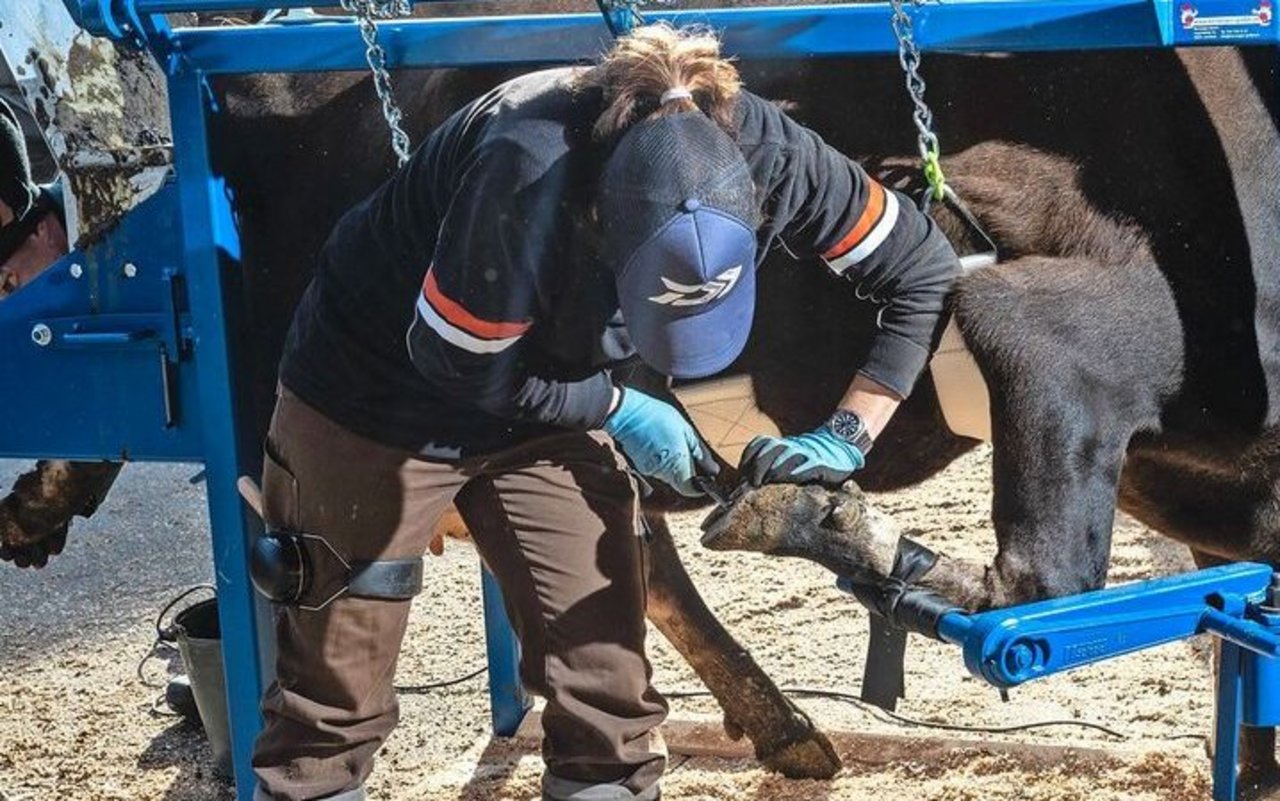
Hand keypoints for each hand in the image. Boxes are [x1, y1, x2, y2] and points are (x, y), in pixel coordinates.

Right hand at [603, 387, 717, 496]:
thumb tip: (713, 470)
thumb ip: (701, 453)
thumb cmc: (658, 417)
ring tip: (671, 441)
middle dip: (686, 470)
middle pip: (679, 481)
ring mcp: (649, 471)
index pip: (690, 490)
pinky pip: (656, 468)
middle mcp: (663, 473)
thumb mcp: (686, 430)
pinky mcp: (639, 466)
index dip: (699, 485)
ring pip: (668, 474)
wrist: (626, 412)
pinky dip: (660, 459)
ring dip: (673, 463)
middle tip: (688, 449)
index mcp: (677, 465)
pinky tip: (659, 443)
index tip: (704, 474)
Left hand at [739, 426, 865, 486]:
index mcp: (780, 443)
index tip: (742, 472)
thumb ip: (770, 464)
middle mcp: (791, 445)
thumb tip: (746, 481)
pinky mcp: (820, 464)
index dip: (748, 457)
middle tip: (754, 483)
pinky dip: (797, 473)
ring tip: (768, 482)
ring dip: (774, 470)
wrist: (838, 445)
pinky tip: (790, 480)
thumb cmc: (806, 460)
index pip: (759, 444)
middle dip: (758, 466)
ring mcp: (806, 453)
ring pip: (786, 457)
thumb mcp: (787, 457)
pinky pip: (807, 466)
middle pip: (769, 450)